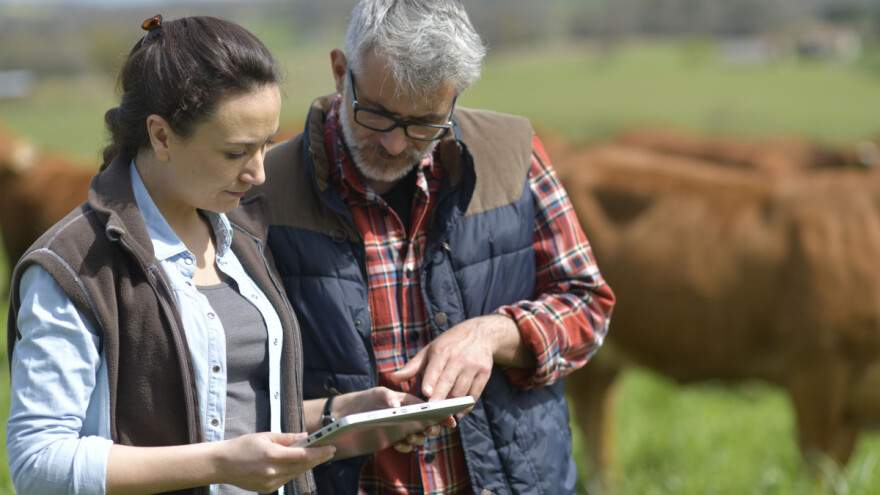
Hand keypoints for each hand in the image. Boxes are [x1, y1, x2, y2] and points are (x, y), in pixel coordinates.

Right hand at [217, 431, 333, 492]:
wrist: (222, 464)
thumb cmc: (242, 446)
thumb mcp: (265, 435)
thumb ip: (288, 437)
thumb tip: (306, 437)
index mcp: (272, 455)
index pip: (303, 455)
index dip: (319, 452)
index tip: (331, 447)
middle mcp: (273, 471)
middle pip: (303, 466)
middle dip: (318, 458)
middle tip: (330, 451)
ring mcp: (270, 483)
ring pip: (296, 474)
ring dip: (308, 465)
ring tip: (318, 456)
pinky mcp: (267, 489)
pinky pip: (286, 479)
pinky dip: (294, 471)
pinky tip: (300, 464)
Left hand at [332, 387, 455, 452]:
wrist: (353, 413)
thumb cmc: (370, 398)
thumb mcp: (377, 393)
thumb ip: (387, 396)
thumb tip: (397, 406)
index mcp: (412, 402)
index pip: (432, 407)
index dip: (444, 414)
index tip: (451, 420)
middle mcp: (412, 417)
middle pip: (430, 424)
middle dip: (434, 428)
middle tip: (429, 429)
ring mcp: (405, 429)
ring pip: (420, 437)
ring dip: (419, 438)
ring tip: (410, 436)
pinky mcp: (396, 440)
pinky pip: (406, 446)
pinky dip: (405, 447)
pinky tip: (398, 444)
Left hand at [388, 315, 521, 406]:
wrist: (480, 333)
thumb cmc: (449, 344)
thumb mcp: (430, 350)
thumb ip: (412, 367)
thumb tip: (392, 378)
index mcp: (443, 351)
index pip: (435, 368)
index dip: (431, 381)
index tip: (425, 393)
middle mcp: (459, 358)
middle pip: (449, 383)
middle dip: (440, 398)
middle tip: (431, 413)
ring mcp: (474, 366)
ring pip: (462, 391)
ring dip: (452, 405)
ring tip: (442, 415)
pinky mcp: (485, 373)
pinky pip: (475, 394)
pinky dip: (466, 406)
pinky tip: (457, 412)